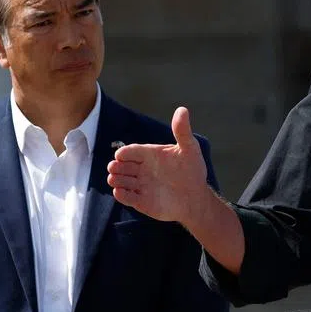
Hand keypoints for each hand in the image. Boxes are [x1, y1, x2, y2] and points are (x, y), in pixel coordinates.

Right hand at [107, 106, 210, 227]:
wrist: (197, 197)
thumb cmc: (193, 171)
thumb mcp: (189, 148)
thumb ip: (182, 131)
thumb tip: (182, 109)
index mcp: (149, 155)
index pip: (131, 151)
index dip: (124, 152)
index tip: (120, 155)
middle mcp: (142, 169)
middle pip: (122, 166)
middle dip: (116, 166)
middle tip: (113, 167)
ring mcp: (140, 185)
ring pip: (121, 181)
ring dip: (116, 180)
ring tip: (114, 179)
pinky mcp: (141, 201)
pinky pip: (127, 197)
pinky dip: (121, 195)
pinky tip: (119, 192)